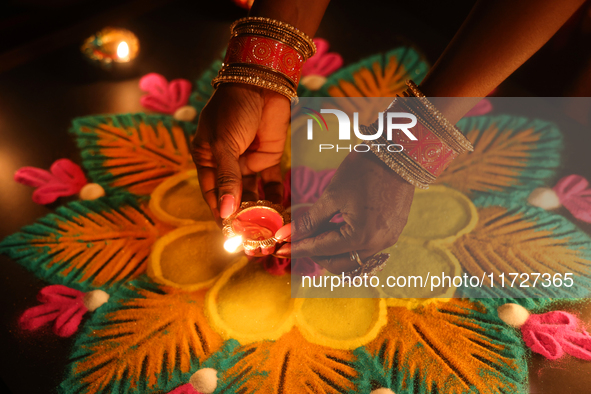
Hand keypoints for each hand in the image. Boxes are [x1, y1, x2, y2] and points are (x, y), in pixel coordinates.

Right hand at [191, 84, 289, 222]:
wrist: (261, 82)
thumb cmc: (233, 109)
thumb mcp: (224, 144)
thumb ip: (226, 178)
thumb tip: (225, 212)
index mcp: (207, 159)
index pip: (212, 194)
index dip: (220, 213)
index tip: (230, 234)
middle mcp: (226, 164)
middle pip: (233, 197)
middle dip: (242, 217)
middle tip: (251, 238)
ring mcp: (248, 162)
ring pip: (253, 193)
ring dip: (259, 210)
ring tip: (267, 229)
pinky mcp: (270, 158)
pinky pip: (272, 183)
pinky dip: (276, 197)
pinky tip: (281, 212)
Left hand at [277, 152, 414, 273]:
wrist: (398, 154)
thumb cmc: (364, 171)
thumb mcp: (332, 195)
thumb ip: (310, 221)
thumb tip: (287, 235)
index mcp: (361, 236)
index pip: (321, 249)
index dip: (298, 248)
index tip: (280, 248)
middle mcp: (377, 245)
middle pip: (338, 263)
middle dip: (315, 254)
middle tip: (298, 239)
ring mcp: (387, 240)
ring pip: (352, 258)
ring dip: (332, 250)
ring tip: (318, 229)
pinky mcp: (392, 232)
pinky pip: (365, 248)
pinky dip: (347, 244)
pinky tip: (336, 227)